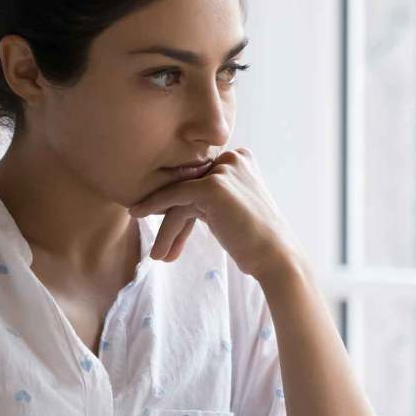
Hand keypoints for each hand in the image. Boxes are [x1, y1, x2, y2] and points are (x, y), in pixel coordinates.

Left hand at [127, 147, 299, 279]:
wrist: (276, 257)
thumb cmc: (255, 241)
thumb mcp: (231, 209)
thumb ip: (208, 199)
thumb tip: (173, 203)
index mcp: (241, 159)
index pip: (200, 180)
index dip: (184, 209)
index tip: (171, 235)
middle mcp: (233, 158)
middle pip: (189, 188)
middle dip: (173, 221)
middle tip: (162, 248)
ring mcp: (223, 170)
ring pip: (180, 196)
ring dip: (167, 228)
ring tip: (158, 256)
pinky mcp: (212, 186)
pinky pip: (175, 197)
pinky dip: (154, 207)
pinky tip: (139, 218)